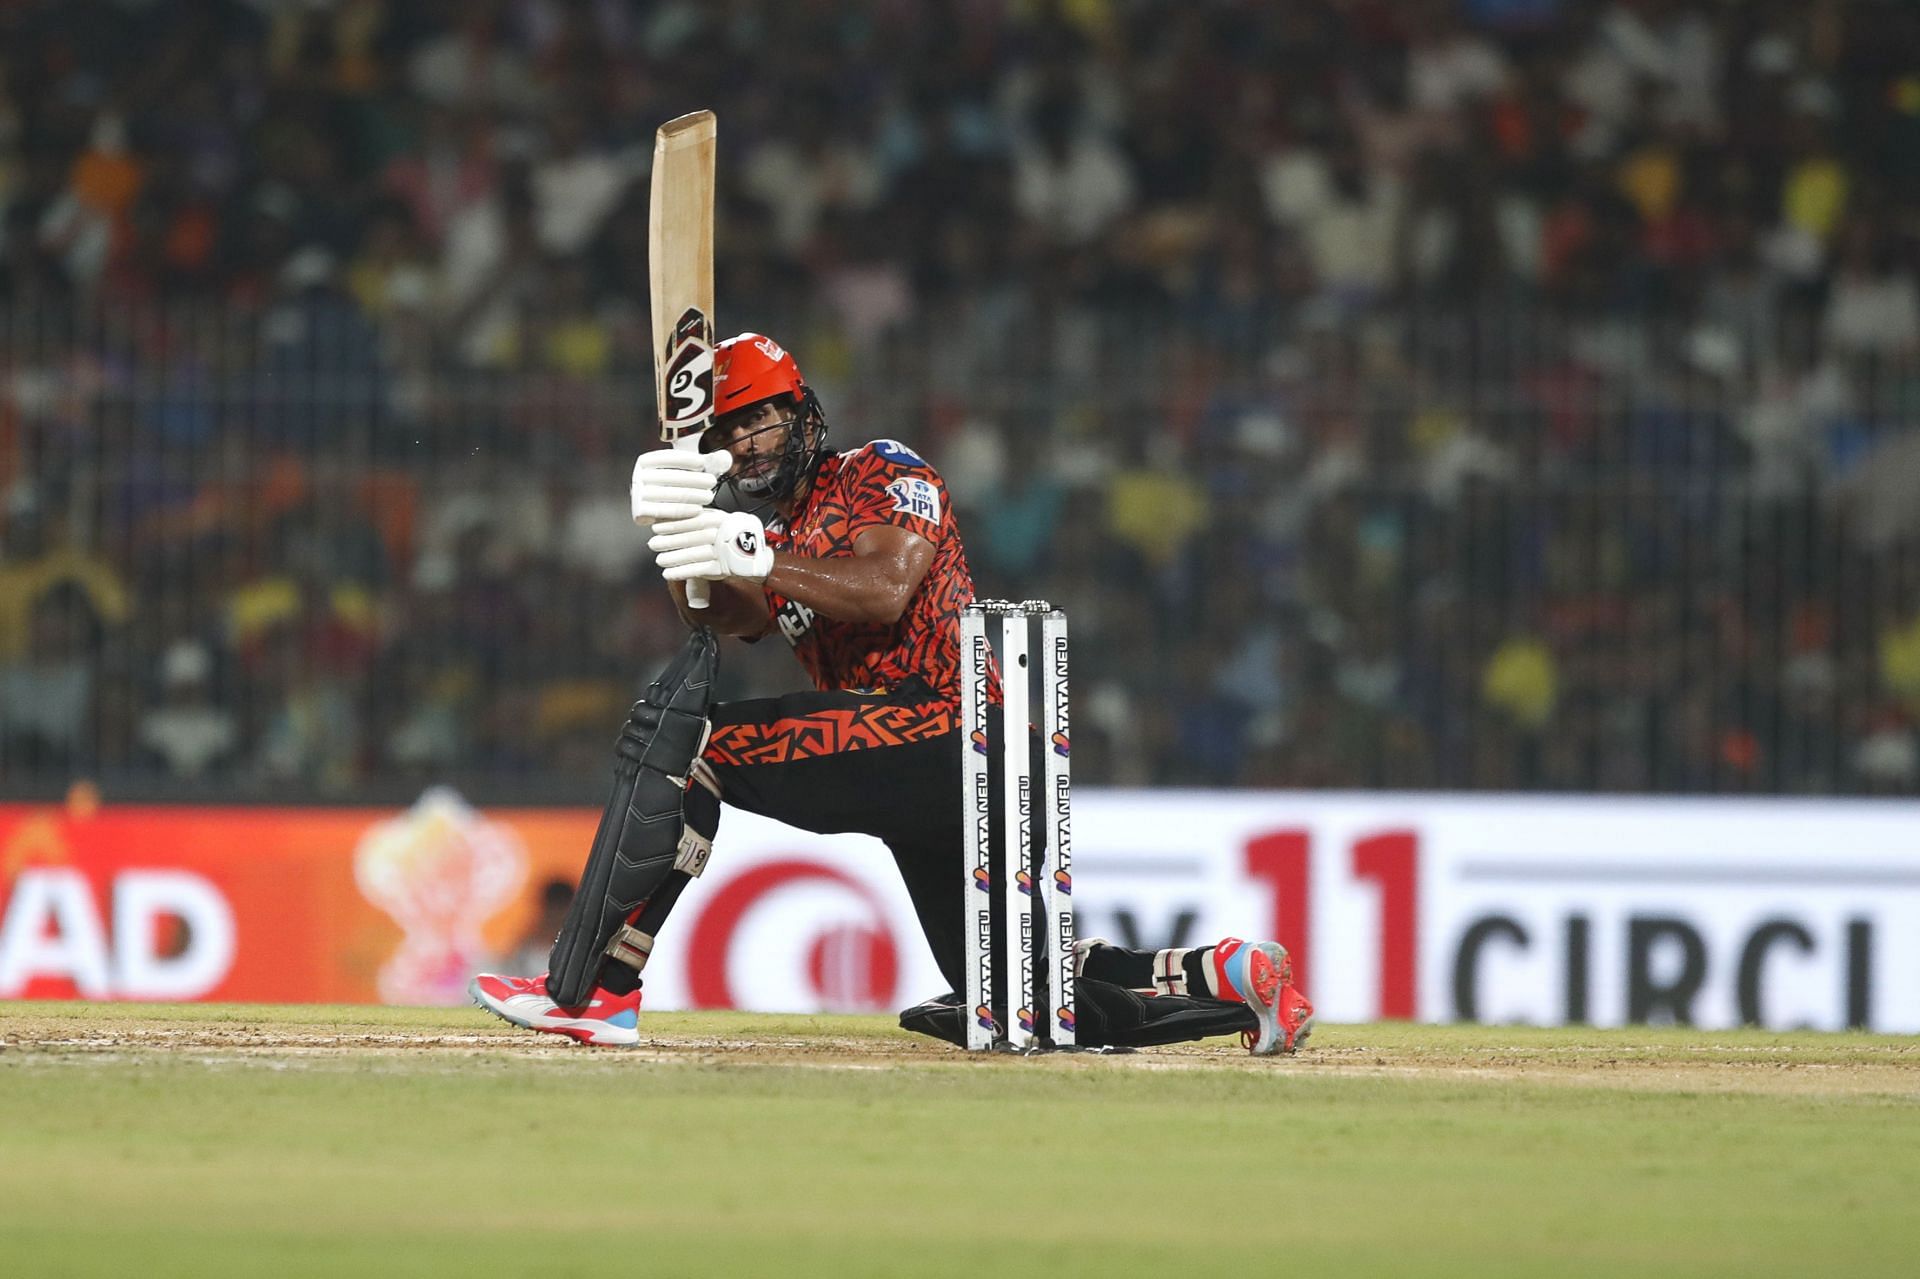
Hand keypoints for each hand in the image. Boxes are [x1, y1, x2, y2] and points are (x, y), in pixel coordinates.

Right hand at [631, 449, 730, 525]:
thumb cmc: (676, 484)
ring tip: (709, 496)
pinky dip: (684, 511)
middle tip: (712, 483)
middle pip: (671, 477)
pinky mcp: (641, 512)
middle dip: (695, 480)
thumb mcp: (690, 470)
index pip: (667, 457)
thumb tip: (725, 458)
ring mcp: (638, 495)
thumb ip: (709, 462)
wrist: (657, 505)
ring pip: (671, 495)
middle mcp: (638, 476)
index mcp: (646, 461)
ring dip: (694, 496)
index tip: (702, 463)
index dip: (686, 459)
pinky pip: (666, 512)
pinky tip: (698, 509)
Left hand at [649, 511, 774, 584]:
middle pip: (693, 536)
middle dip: (671, 540)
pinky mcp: (724, 568)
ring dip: (675, 557)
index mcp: (723, 519)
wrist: (758, 560)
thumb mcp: (720, 527)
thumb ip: (701, 525)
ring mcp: (726, 551)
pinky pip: (700, 570)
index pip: (695, 519)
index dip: (675, 523)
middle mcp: (725, 533)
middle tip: (653, 543)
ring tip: (659, 560)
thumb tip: (672, 521)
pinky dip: (683, 572)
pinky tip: (669, 574)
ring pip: (695, 553)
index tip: (657, 526)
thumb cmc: (733, 541)